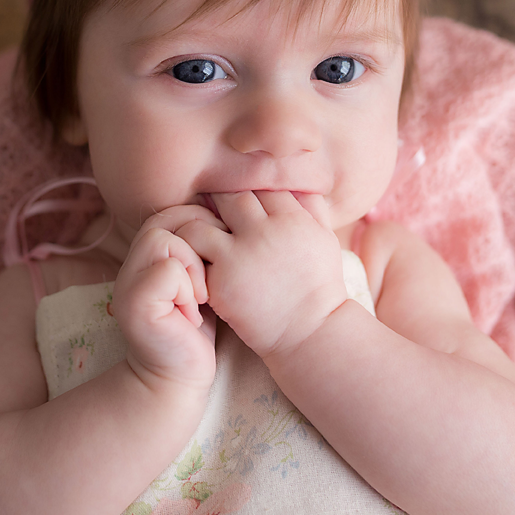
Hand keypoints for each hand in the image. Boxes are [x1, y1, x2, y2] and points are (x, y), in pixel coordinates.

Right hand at [112, 208, 217, 393]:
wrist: (179, 378)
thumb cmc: (196, 330)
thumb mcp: (198, 282)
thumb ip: (199, 250)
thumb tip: (226, 214)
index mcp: (145, 257)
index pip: (170, 213)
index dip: (199, 224)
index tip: (216, 257)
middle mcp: (130, 266)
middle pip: (165, 219)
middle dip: (198, 241)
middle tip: (210, 276)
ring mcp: (128, 283)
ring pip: (164, 239)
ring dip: (192, 266)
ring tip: (200, 298)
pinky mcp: (135, 302)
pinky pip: (167, 270)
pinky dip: (187, 289)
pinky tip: (192, 314)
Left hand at [176, 191, 347, 359]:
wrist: (310, 333)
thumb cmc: (318, 286)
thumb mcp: (326, 240)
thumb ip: (312, 208)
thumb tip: (297, 182)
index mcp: (295, 218)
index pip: (262, 183)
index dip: (247, 186)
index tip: (237, 194)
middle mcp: (269, 230)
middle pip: (234, 193)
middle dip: (221, 196)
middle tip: (209, 202)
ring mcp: (244, 252)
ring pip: (207, 213)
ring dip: (199, 216)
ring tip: (197, 224)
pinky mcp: (224, 276)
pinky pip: (194, 244)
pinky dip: (189, 243)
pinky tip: (192, 248)